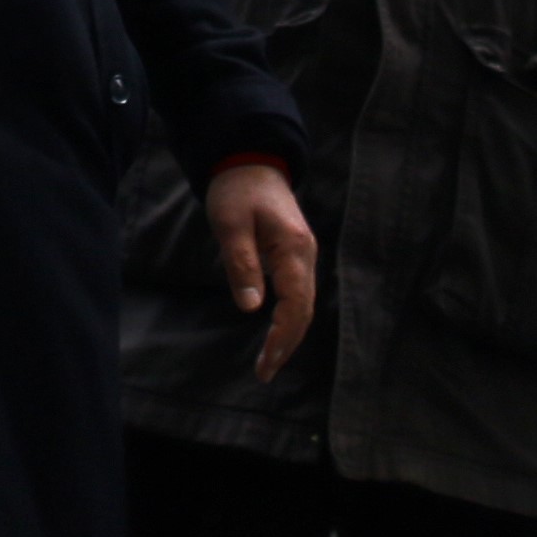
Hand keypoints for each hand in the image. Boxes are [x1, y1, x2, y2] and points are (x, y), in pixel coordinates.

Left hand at [206, 161, 320, 380]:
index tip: (266, 362)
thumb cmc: (237, 191)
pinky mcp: (295, 256)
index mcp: (294, 248)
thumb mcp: (230, 224)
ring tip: (268, 363)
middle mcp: (306, 255)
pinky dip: (289, 319)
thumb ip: (242, 263)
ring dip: (289, 335)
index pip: (295, 303)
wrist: (251, 163)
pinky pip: (298, 294)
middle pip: (304, 310)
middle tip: (265, 373)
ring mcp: (303, 255)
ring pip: (303, 304)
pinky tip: (275, 335)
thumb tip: (251, 307)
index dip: (282, 336)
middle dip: (287, 344)